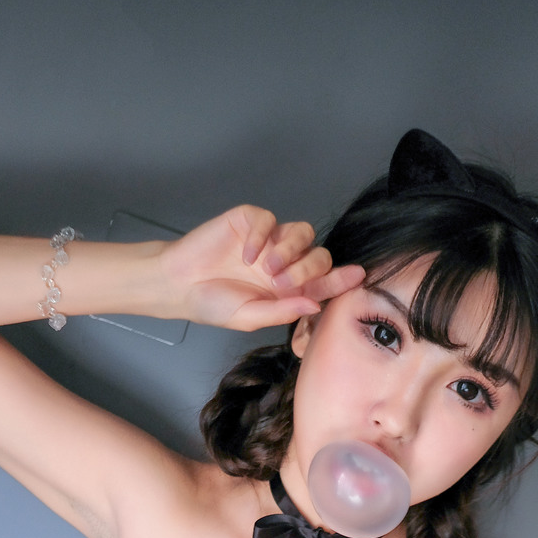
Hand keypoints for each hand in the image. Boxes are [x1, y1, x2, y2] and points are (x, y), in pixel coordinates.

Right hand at [159, 205, 364, 330]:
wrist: (180, 285)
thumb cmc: (214, 304)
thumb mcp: (249, 317)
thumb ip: (282, 311)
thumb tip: (314, 305)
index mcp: (289, 289)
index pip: (323, 282)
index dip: (341, 279)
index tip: (357, 275)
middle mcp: (285, 263)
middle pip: (318, 255)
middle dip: (307, 270)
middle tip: (283, 283)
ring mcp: (270, 241)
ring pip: (301, 232)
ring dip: (290, 250)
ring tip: (267, 269)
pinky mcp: (251, 221)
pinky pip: (269, 220)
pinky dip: (262, 235)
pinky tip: (246, 254)